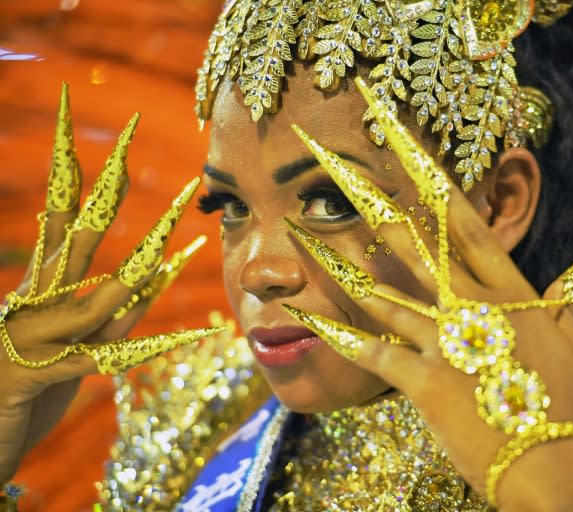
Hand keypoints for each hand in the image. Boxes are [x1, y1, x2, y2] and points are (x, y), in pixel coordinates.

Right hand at [0, 85, 216, 483]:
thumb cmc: (28, 388)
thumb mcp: (76, 342)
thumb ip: (113, 312)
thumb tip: (154, 274)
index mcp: (40, 287)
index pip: (59, 216)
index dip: (74, 172)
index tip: (90, 126)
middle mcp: (35, 302)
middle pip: (75, 234)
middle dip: (106, 188)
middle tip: (129, 135)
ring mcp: (32, 337)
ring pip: (90, 300)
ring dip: (133, 276)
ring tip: (172, 248)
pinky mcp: (37, 376)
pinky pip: (101, 361)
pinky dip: (150, 350)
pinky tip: (189, 338)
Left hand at [280, 79, 572, 509]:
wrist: (553, 468)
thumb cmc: (566, 405)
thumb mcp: (572, 346)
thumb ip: (565, 306)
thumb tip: (571, 280)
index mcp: (510, 291)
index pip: (464, 222)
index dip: (431, 178)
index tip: (402, 142)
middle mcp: (472, 306)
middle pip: (413, 241)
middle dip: (370, 198)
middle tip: (332, 164)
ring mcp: (443, 341)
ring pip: (381, 289)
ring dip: (338, 258)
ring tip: (299, 229)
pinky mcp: (421, 379)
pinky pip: (369, 351)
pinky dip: (334, 333)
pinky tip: (300, 315)